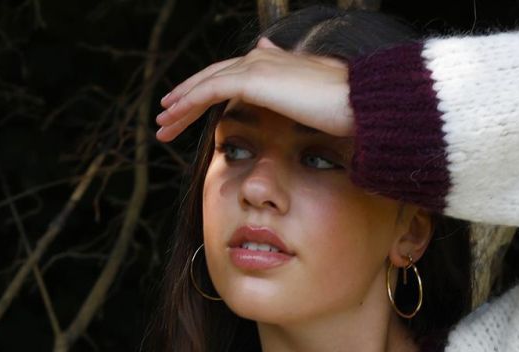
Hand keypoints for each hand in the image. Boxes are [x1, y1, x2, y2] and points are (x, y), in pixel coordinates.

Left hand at [155, 35, 354, 144]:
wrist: (358, 104)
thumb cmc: (344, 110)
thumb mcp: (313, 103)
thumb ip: (293, 94)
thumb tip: (285, 95)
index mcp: (274, 64)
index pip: (231, 77)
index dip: (206, 94)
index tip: (188, 113)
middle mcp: (262, 59)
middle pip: (213, 78)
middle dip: (186, 100)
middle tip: (164, 119)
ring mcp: (256, 66)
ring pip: (206, 83)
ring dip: (180, 105)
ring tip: (161, 125)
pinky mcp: (252, 79)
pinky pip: (210, 90)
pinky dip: (188, 102)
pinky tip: (173, 115)